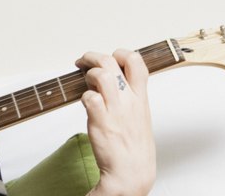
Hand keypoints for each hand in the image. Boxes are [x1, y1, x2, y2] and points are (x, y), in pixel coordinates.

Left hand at [76, 49, 155, 195]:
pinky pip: (89, 98)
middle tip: (83, 61)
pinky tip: (86, 104)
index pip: (137, 61)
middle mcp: (129, 100)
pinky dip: (84, 97)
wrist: (131, 172)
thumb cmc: (132, 146)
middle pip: (112, 61)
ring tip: (85, 83)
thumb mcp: (139, 115)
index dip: (121, 53)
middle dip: (93, 56)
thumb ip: (127, 95)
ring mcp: (115, 110)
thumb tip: (107, 79)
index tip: (110, 58)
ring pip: (101, 75)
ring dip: (89, 74)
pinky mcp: (101, 121)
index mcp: (141, 97)